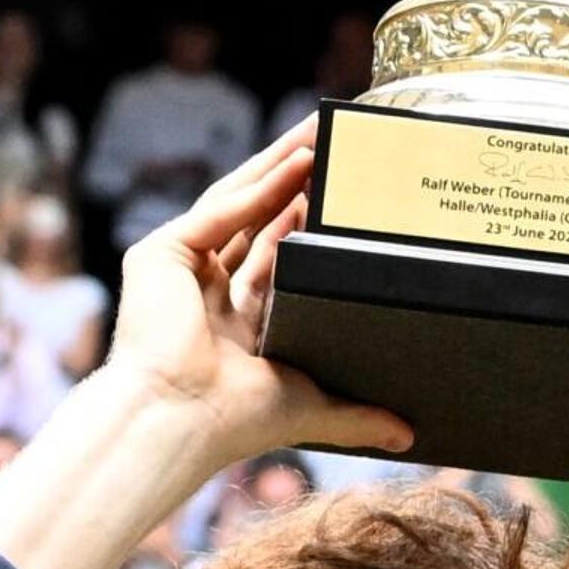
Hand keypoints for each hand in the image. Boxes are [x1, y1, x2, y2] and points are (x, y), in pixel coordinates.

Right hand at [101, 121, 410, 471]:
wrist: (181, 419)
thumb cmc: (233, 420)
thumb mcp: (312, 406)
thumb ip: (358, 416)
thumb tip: (408, 435)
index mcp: (235, 319)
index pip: (276, 254)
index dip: (307, 221)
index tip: (344, 193)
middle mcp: (205, 288)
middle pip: (257, 217)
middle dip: (295, 179)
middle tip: (335, 141)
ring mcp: (180, 268)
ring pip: (237, 202)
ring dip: (278, 166)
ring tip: (319, 133)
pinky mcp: (160, 254)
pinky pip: (219, 212)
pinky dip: (258, 188)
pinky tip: (295, 164)